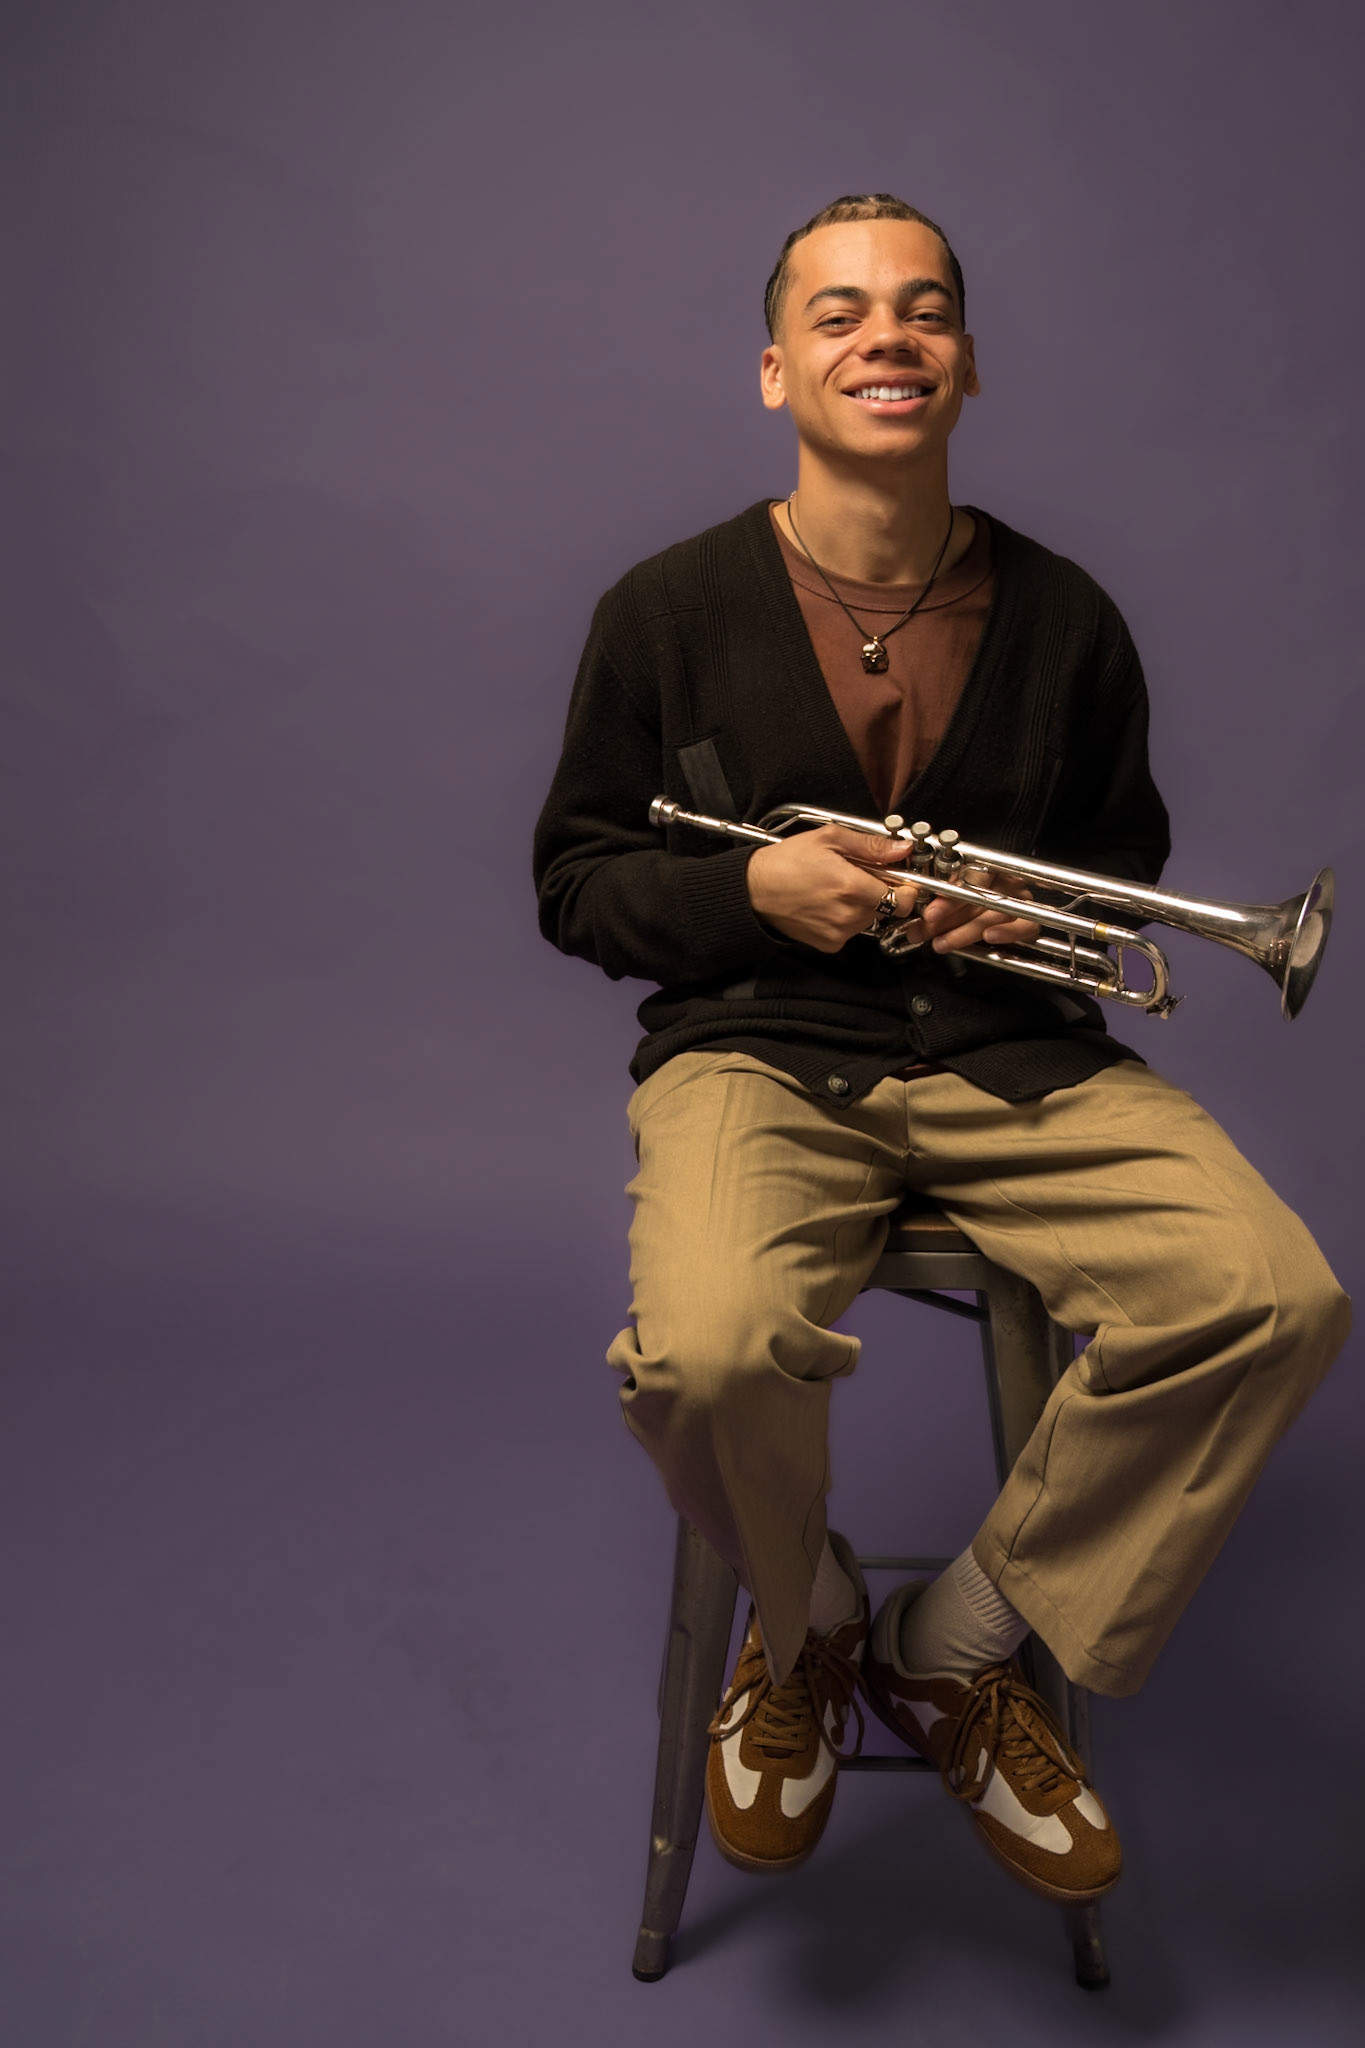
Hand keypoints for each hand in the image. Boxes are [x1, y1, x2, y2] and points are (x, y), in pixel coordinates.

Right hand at [746, 825, 903, 952]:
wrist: (754, 890)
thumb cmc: (787, 861)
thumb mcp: (830, 839)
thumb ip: (871, 846)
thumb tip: (901, 849)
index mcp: (853, 888)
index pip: (904, 900)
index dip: (905, 888)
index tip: (896, 878)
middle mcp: (849, 915)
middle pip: (888, 909)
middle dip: (881, 892)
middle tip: (858, 876)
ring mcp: (839, 933)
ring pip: (870, 920)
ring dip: (863, 905)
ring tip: (837, 888)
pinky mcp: (829, 944)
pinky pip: (852, 931)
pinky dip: (846, 918)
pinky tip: (827, 903)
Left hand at [921, 882, 1041, 954]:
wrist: (998, 931)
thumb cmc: (966, 912)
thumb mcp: (948, 910)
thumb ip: (935, 913)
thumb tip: (914, 926)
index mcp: (985, 869)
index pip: (970, 874)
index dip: (949, 894)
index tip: (929, 911)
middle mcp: (1005, 881)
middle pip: (979, 894)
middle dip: (949, 913)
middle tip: (929, 925)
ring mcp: (1019, 900)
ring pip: (994, 913)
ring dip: (965, 931)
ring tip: (942, 943)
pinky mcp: (1029, 922)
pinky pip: (1024, 926)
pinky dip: (1007, 932)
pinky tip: (990, 937)